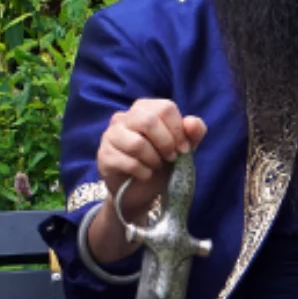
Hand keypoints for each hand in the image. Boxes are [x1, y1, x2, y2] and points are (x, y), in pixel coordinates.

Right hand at [89, 99, 206, 265]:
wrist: (139, 191)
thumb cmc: (160, 163)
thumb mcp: (182, 148)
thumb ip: (193, 133)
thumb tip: (192, 123)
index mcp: (144, 108)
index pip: (165, 108)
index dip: (178, 130)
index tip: (184, 149)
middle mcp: (123, 117)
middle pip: (148, 121)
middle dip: (166, 143)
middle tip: (171, 158)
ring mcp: (110, 135)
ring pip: (137, 143)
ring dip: (153, 159)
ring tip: (156, 166)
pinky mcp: (104, 155)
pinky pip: (127, 162)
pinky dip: (142, 172)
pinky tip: (145, 175)